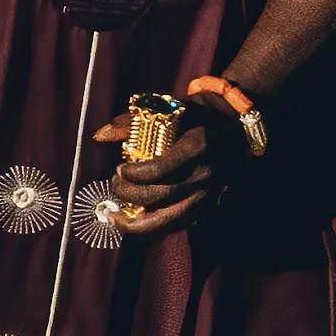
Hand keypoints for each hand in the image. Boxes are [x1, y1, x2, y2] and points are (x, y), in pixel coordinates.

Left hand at [108, 106, 249, 239]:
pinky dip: (155, 226)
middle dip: (129, 193)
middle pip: (160, 195)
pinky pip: (181, 224)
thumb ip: (132, 122)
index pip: (161, 168)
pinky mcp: (212, 206)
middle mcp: (207, 172)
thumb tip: (99, 136)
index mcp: (198, 145)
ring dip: (137, 222)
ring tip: (115, 216)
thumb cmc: (196, 116)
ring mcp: (212, 192)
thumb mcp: (169, 110)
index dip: (134, 174)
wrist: (236, 127)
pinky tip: (135, 221)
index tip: (120, 169)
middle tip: (115, 184)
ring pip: (170, 219)